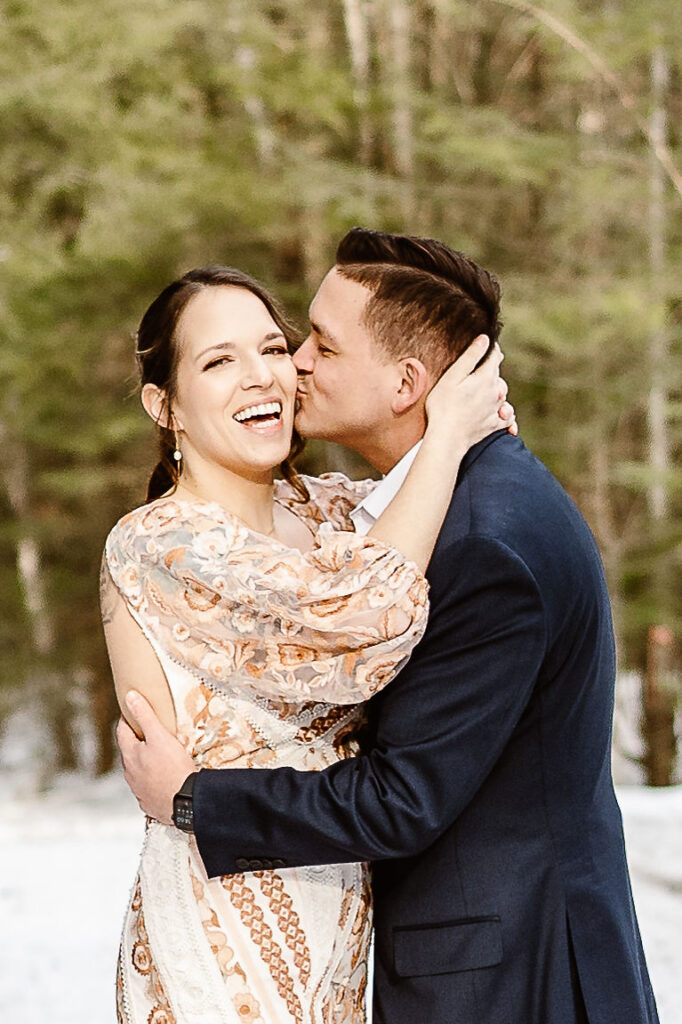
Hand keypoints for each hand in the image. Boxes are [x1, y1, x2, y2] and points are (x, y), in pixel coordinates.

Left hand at [116, 690, 195, 824]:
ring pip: (138, 770)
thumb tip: (130, 696)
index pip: (122, 731)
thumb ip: (145, 715)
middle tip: (150, 730)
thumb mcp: (160, 736)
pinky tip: (164, 777)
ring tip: (159, 753)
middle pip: (129, 751)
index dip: (127, 718)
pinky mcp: (150, 803)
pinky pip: (148, 787)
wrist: (185, 802)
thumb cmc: (173, 767)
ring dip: (144, 761)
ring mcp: (139, 790)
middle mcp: (130, 774)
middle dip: (137, 740)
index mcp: (130, 755)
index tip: (133, 710)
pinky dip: (153, 779)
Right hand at [425, 336, 516, 447]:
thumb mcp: (452, 376)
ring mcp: (496, 410)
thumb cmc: (444, 406)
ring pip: (502, 396)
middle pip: (498, 376)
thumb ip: (471, 356)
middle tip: (481, 370)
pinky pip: (507, 418)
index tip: (488, 345)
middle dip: (492, 371)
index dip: (491, 349)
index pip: (495, 356)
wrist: (448, 438)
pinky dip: (506, 415)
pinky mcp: (494, 425)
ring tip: (490, 392)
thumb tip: (485, 339)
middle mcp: (496, 393)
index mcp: (486, 377)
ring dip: (498, 392)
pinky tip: (504, 415)